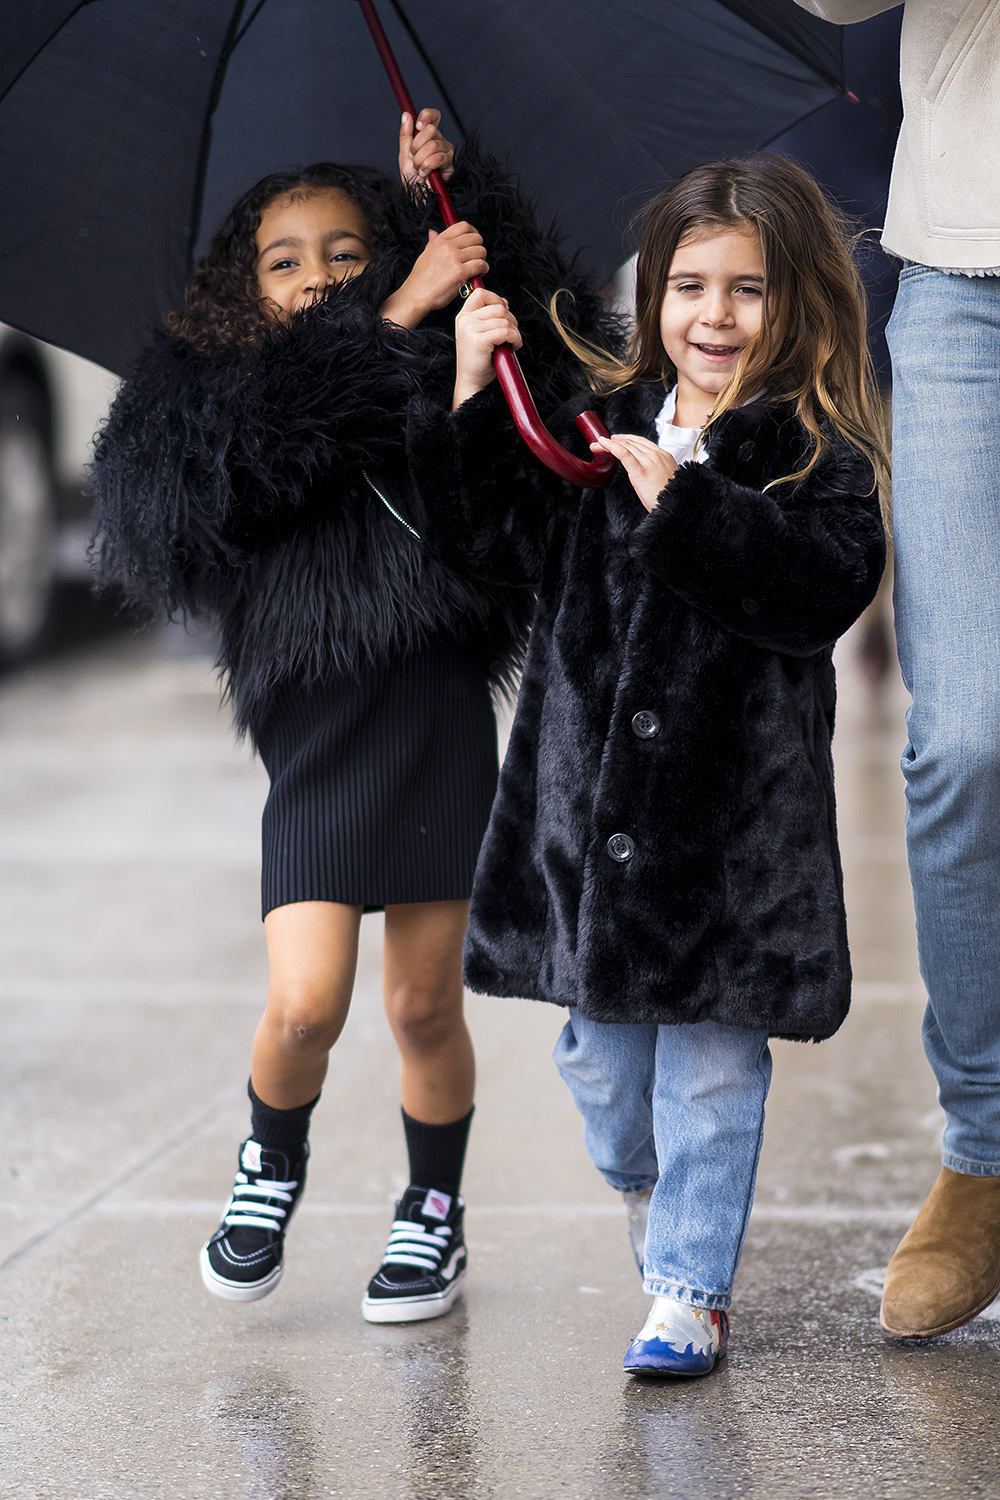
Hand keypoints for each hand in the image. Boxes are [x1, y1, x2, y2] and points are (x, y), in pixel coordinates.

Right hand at [380, 222, 488, 328]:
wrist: (416, 295)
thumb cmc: (421, 279)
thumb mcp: (425, 254)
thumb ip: (433, 242)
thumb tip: (433, 232)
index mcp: (440, 240)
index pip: (464, 226)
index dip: (474, 232)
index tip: (475, 241)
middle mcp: (448, 246)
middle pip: (475, 238)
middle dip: (479, 248)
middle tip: (476, 258)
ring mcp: (454, 259)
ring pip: (480, 251)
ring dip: (482, 260)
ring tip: (477, 269)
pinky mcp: (460, 272)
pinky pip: (480, 265)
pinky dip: (483, 270)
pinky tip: (477, 275)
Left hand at [398, 108, 453, 184]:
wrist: (417, 194)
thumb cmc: (411, 177)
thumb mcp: (404, 153)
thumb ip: (405, 134)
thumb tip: (406, 114)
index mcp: (428, 136)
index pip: (434, 116)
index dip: (427, 116)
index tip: (418, 125)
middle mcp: (440, 141)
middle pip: (431, 130)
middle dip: (417, 146)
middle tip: (414, 158)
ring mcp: (447, 151)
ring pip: (433, 145)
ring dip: (420, 159)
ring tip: (418, 169)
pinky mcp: (451, 164)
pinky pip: (438, 158)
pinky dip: (427, 166)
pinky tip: (424, 173)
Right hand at [452, 288, 520, 409]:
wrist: (472, 382)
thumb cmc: (479, 360)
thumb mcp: (481, 333)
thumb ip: (490, 317)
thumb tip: (504, 302)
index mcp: (464, 316)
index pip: (481, 293)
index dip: (496, 299)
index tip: (504, 313)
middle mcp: (465, 320)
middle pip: (498, 307)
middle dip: (511, 320)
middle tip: (512, 335)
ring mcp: (471, 329)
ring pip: (504, 320)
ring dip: (515, 332)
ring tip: (512, 343)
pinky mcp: (479, 340)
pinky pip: (505, 331)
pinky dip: (515, 338)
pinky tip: (513, 346)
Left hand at [590, 433, 677, 510]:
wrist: (677, 507)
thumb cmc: (671, 499)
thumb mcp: (665, 480)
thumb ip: (654, 472)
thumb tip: (641, 475)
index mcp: (664, 456)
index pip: (642, 442)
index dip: (627, 440)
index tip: (617, 440)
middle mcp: (657, 455)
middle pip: (632, 442)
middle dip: (615, 441)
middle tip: (601, 442)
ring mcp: (649, 461)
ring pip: (626, 446)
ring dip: (609, 444)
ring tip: (597, 444)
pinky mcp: (641, 471)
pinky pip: (624, 454)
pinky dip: (611, 447)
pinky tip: (603, 444)